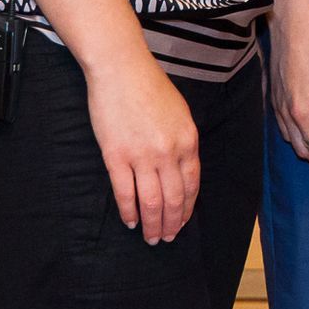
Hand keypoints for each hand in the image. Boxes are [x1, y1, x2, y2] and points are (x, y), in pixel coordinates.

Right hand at [82, 52, 201, 242]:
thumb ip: (182, 142)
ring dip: (152, 224)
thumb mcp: (180, 113)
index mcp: (188, 140)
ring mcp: (142, 156)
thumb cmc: (150, 87)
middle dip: (171, 222)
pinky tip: (129, 221)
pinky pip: (124, 192)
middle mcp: (168, 152)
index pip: (192, 184)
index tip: (183, 222)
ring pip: (150, 201)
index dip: (187, 207)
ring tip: (151, 238)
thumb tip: (181, 170)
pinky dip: (128, 211)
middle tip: (167, 238)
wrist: (122, 70)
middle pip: (173, 198)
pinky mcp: (116, 156)